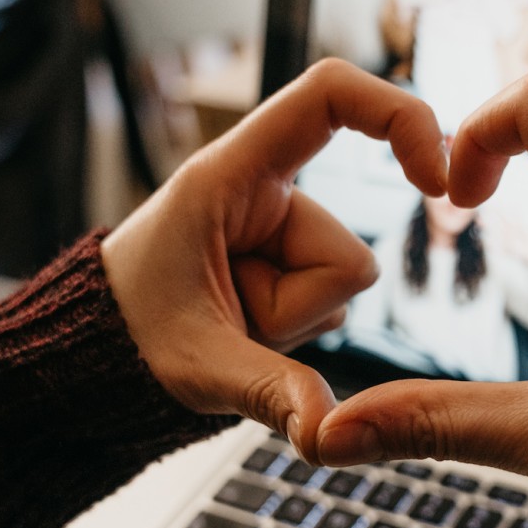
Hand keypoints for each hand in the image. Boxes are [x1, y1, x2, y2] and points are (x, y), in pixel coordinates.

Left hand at [102, 60, 445, 458]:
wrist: (93, 358)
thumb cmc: (120, 339)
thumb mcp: (195, 363)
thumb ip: (269, 390)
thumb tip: (326, 433)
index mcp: (229, 174)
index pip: (329, 95)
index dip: (399, 114)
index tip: (433, 178)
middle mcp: (262, 190)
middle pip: (346, 252)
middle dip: (301, 307)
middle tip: (227, 320)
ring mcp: (279, 229)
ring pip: (343, 286)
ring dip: (292, 321)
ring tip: (227, 325)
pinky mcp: (287, 262)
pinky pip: (330, 302)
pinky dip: (293, 328)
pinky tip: (241, 330)